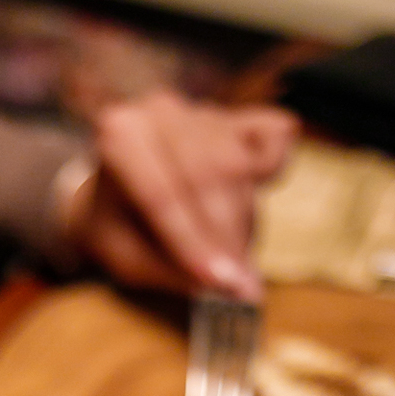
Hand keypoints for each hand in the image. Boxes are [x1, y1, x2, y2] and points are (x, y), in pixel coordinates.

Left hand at [59, 90, 297, 299]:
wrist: (120, 189)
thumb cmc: (120, 227)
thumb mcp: (125, 259)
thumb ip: (171, 272)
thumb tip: (228, 286)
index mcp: (119, 136)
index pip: (160, 195)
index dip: (194, 243)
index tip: (221, 283)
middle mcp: (160, 111)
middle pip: (206, 176)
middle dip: (226, 237)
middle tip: (239, 284)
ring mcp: (203, 109)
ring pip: (239, 165)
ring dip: (243, 220)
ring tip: (232, 255)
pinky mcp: (240, 115)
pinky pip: (275, 138)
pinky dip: (274, 169)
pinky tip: (258, 192)